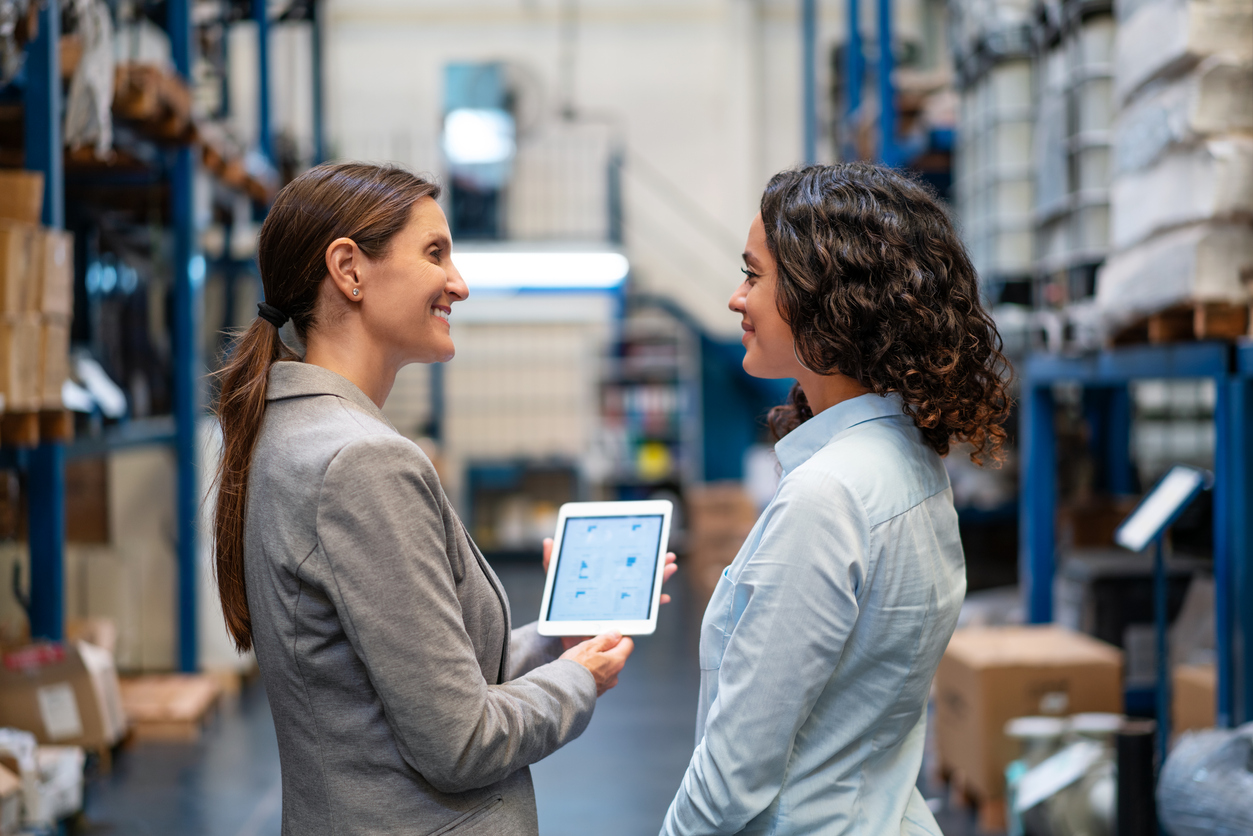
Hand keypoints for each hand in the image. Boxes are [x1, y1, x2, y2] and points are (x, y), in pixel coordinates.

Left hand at [542, 538, 678, 650]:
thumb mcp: (557, 584)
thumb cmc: (562, 610)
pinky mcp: (624, 621)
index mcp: (604, 579)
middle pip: (639, 574)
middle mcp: (617, 591)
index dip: (637, 554)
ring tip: (669, 569)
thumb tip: (549, 541)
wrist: (563, 637)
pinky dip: (654, 604)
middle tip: (667, 556)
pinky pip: (644, 612)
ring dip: (660, 579)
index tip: (650, 544)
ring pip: (645, 590)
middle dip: (655, 565)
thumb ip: (553, 564)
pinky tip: (662, 598)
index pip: (623, 564)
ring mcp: (622, 606)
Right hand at [560, 631, 633, 695]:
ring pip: (606, 667)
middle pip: (617, 656)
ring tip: (583, 657)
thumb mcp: (590, 646)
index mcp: (616, 661)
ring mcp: (607, 684)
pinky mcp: (598, 690)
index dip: (619, 637)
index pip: (628, 644)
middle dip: (606, 649)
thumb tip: (615, 635)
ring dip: (598, 661)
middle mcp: (615, 674)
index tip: (611, 635)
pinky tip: (582, 668)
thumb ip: (605, 639)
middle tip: (592, 645)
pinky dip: (593, 671)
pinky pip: (599, 677)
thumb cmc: (576, 669)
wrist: (564, 691)